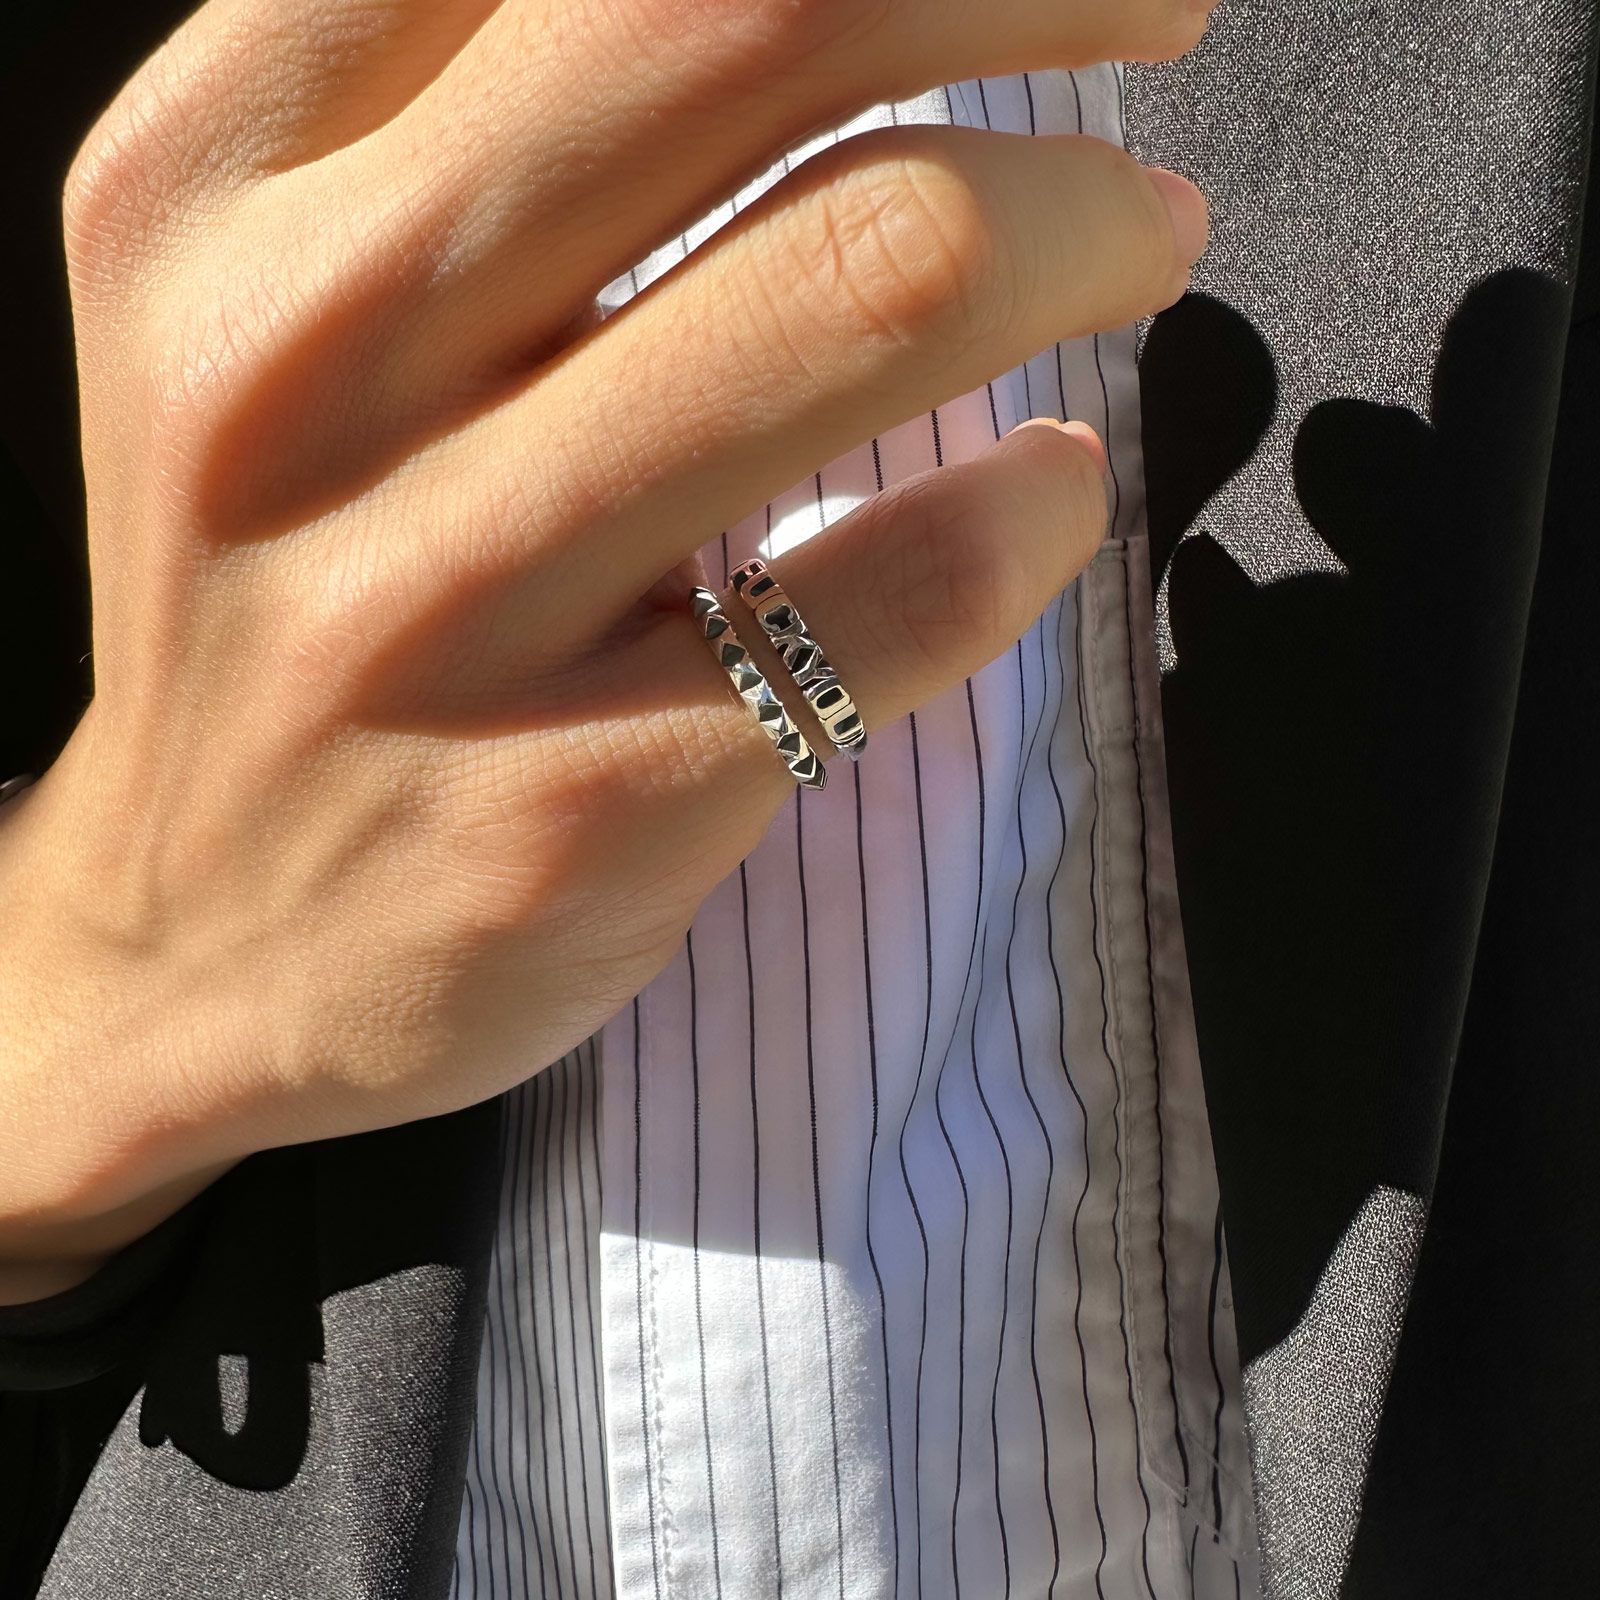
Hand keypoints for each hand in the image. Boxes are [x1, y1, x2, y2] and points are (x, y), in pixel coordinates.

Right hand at [0, 0, 1211, 1299]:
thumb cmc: (303, 592)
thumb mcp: (283, 311)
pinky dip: (1044, 507)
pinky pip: (910, 584)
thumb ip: (470, 120)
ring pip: (875, 280)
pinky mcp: (575, 799)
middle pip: (751, 16)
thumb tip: (809, 7)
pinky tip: (1052, 494)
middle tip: (1157, 12)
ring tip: (1139, 241)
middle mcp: (298, 359)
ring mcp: (434, 599)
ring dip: (1085, 230)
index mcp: (215, 186)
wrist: (212, 941)